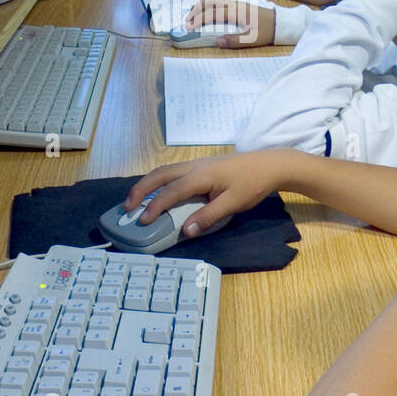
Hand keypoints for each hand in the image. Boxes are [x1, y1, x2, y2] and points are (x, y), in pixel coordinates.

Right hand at [124, 151, 292, 237]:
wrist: (269, 165)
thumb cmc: (252, 183)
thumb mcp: (233, 203)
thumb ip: (208, 217)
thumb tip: (185, 231)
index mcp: (200, 175)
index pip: (171, 192)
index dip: (155, 206)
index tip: (142, 220)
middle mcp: (193, 166)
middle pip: (160, 174)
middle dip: (141, 189)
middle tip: (127, 206)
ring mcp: (196, 164)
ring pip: (165, 171)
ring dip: (148, 184)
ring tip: (136, 200)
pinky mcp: (201, 166)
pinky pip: (173, 172)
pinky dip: (159, 181)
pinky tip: (157, 191)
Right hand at [185, 0, 275, 47]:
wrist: (280, 22)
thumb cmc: (267, 31)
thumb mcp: (252, 40)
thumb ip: (235, 41)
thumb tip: (217, 41)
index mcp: (236, 12)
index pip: (212, 14)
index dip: (199, 20)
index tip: (189, 27)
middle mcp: (234, 4)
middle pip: (209, 3)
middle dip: (196, 11)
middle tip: (187, 22)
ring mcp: (236, 3)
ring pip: (213, 0)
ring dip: (201, 6)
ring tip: (193, 16)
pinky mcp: (238, 4)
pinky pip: (219, 1)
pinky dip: (208, 5)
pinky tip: (205, 12)